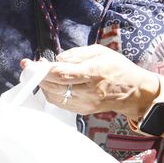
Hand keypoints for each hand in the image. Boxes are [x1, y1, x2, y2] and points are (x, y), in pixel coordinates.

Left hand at [28, 45, 158, 120]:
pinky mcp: (82, 110)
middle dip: (38, 76)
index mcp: (93, 73)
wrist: (134, 92)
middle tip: (32, 66)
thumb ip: (77, 54)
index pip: (62, 74)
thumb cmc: (118, 68)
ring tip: (42, 73)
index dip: (42, 69)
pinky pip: (60, 102)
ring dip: (43, 85)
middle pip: (54, 86)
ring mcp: (85, 103)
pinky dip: (51, 93)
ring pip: (54, 96)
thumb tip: (57, 60)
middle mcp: (88, 91)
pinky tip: (51, 84)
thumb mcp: (100, 52)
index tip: (29, 63)